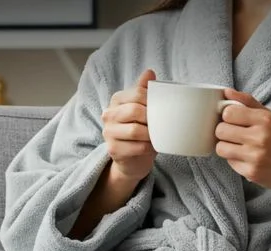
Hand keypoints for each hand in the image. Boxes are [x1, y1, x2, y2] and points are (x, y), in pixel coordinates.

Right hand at [101, 69, 158, 186]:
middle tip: (161, 124)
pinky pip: (137, 147)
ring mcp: (108, 133)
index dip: (153, 101)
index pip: (137, 94)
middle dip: (152, 119)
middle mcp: (108, 114)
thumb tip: (149, 72)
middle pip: (134, 111)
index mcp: (117, 100)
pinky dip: (148, 148)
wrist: (132, 159)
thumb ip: (145, 90)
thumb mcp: (143, 109)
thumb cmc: (141, 131)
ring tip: (156, 136)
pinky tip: (151, 147)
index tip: (162, 109)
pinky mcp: (113, 150)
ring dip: (151, 135)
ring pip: (135, 131)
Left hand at [215, 89, 270, 209]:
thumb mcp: (270, 116)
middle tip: (234, 134)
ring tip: (238, 146)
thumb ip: (247, 102)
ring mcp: (255, 156)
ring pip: (220, 148)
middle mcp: (261, 137)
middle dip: (224, 131)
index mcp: (266, 119)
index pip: (228, 113)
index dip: (227, 116)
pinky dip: (234, 159)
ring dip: (225, 146)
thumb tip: (226, 91)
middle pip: (220, 130)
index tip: (233, 120)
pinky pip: (228, 162)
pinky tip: (246, 157)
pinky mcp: (251, 172)